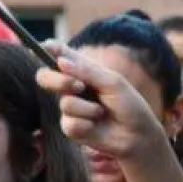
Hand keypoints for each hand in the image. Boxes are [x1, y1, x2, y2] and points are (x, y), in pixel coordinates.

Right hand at [35, 42, 162, 161]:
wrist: (137, 135)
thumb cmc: (129, 105)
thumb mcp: (113, 83)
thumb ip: (87, 71)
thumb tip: (61, 62)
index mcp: (82, 70)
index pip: (60, 54)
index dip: (48, 49)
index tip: (45, 46)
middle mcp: (71, 86)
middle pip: (45, 77)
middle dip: (56, 80)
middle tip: (77, 85)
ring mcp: (69, 107)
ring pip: (65, 103)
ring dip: (87, 108)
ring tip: (102, 112)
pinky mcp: (70, 127)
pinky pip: (69, 123)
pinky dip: (87, 124)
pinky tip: (97, 125)